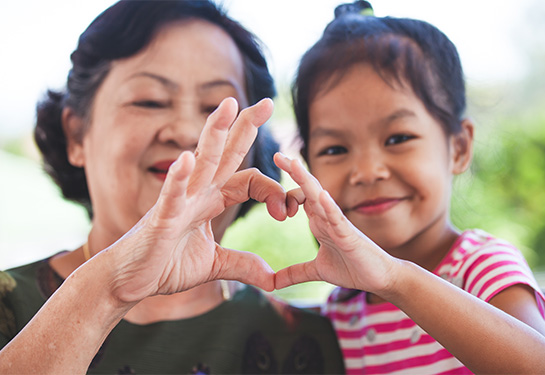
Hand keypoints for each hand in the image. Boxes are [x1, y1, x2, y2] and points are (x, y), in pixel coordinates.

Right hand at [103, 98, 286, 302]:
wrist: (130, 281)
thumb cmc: (166, 266)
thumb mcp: (214, 265)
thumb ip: (242, 265)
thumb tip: (272, 278)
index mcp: (211, 200)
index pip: (250, 181)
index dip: (273, 192)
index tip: (288, 213)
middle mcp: (198, 193)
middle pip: (226, 153)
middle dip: (246, 127)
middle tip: (267, 102)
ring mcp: (179, 202)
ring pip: (201, 162)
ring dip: (214, 133)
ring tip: (229, 105)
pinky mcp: (160, 218)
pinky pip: (171, 195)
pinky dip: (178, 178)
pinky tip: (186, 159)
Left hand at [274, 153, 398, 293]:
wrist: (381, 279)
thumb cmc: (353, 269)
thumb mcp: (317, 271)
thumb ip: (295, 273)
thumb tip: (272, 284)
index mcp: (319, 222)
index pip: (299, 199)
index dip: (284, 194)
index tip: (266, 193)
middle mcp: (327, 218)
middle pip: (308, 189)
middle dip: (293, 171)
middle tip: (277, 154)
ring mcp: (339, 224)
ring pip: (320, 198)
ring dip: (307, 181)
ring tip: (294, 164)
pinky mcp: (350, 236)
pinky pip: (338, 219)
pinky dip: (330, 207)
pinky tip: (321, 196)